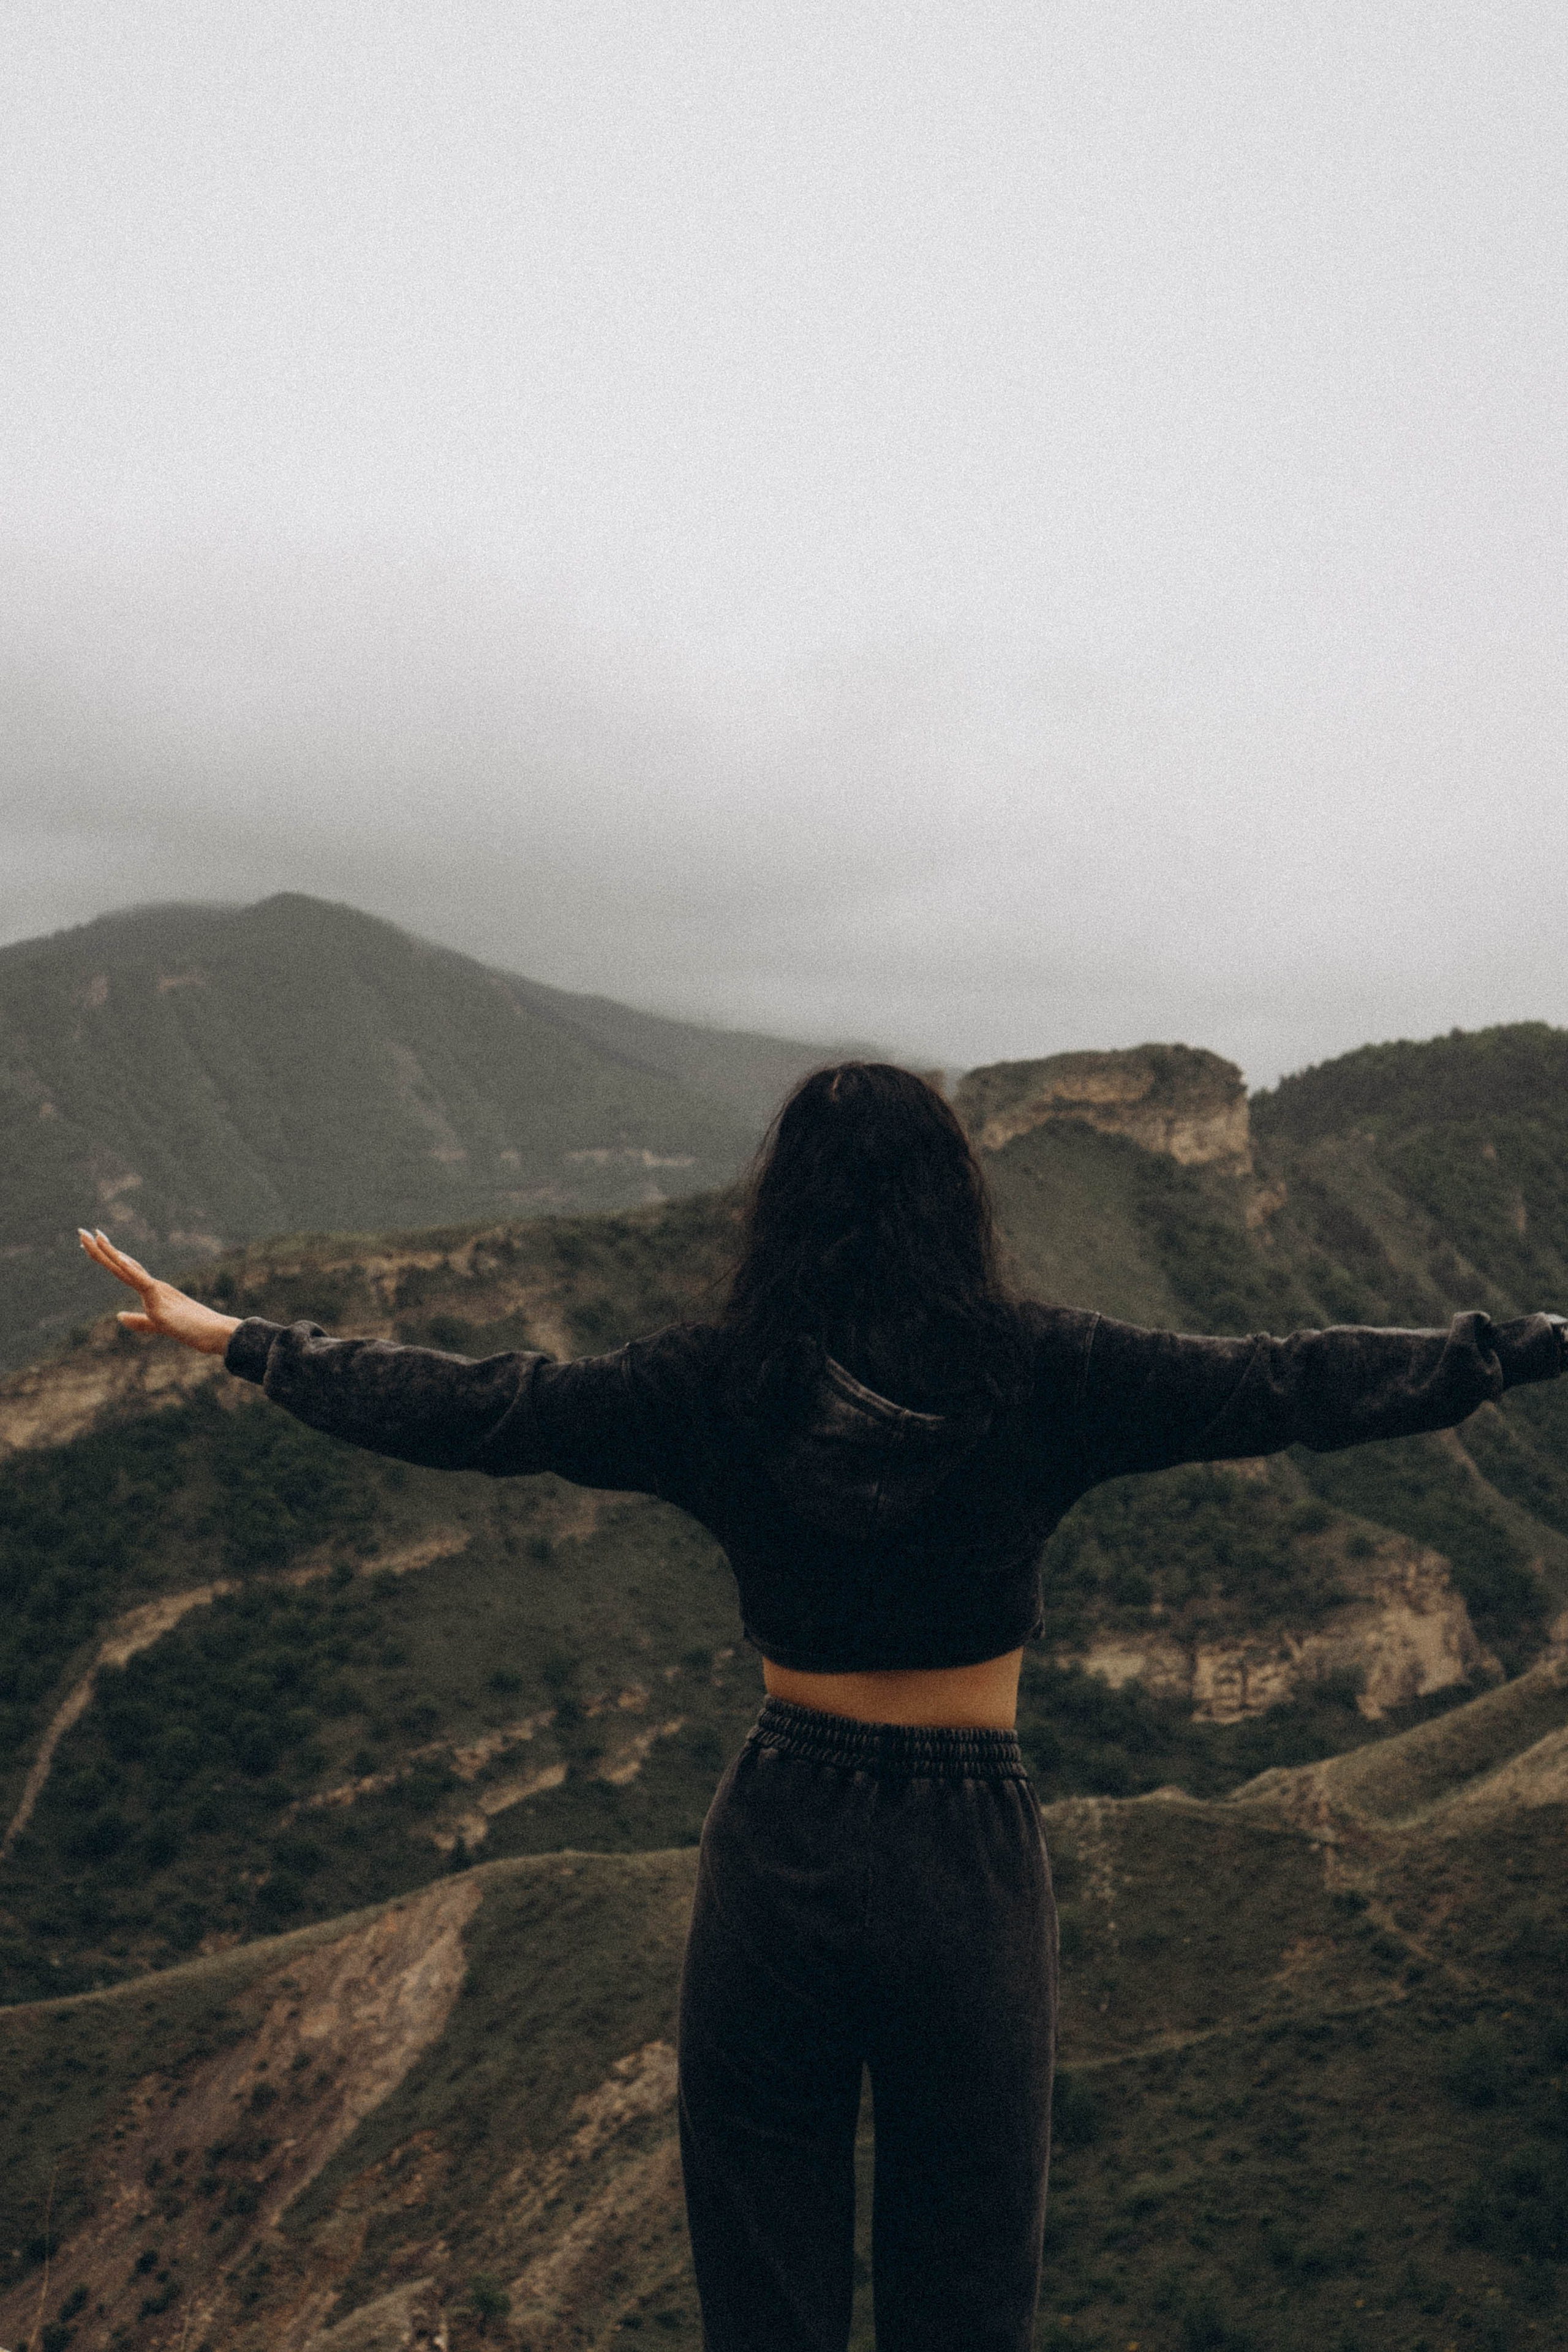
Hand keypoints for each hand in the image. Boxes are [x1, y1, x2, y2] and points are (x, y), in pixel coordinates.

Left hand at [78, 1228, 241, 1356]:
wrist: (216, 1333)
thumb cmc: (193, 1329)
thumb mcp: (158, 1326)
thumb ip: (138, 1321)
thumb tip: (118, 1315)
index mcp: (152, 1290)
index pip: (124, 1270)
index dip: (107, 1256)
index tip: (91, 1243)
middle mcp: (153, 1285)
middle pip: (121, 1264)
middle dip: (100, 1248)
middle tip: (81, 1231)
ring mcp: (156, 1291)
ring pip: (127, 1269)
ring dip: (109, 1252)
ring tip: (92, 1237)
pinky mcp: (161, 1301)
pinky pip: (143, 1283)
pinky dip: (131, 1270)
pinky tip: (118, 1259)